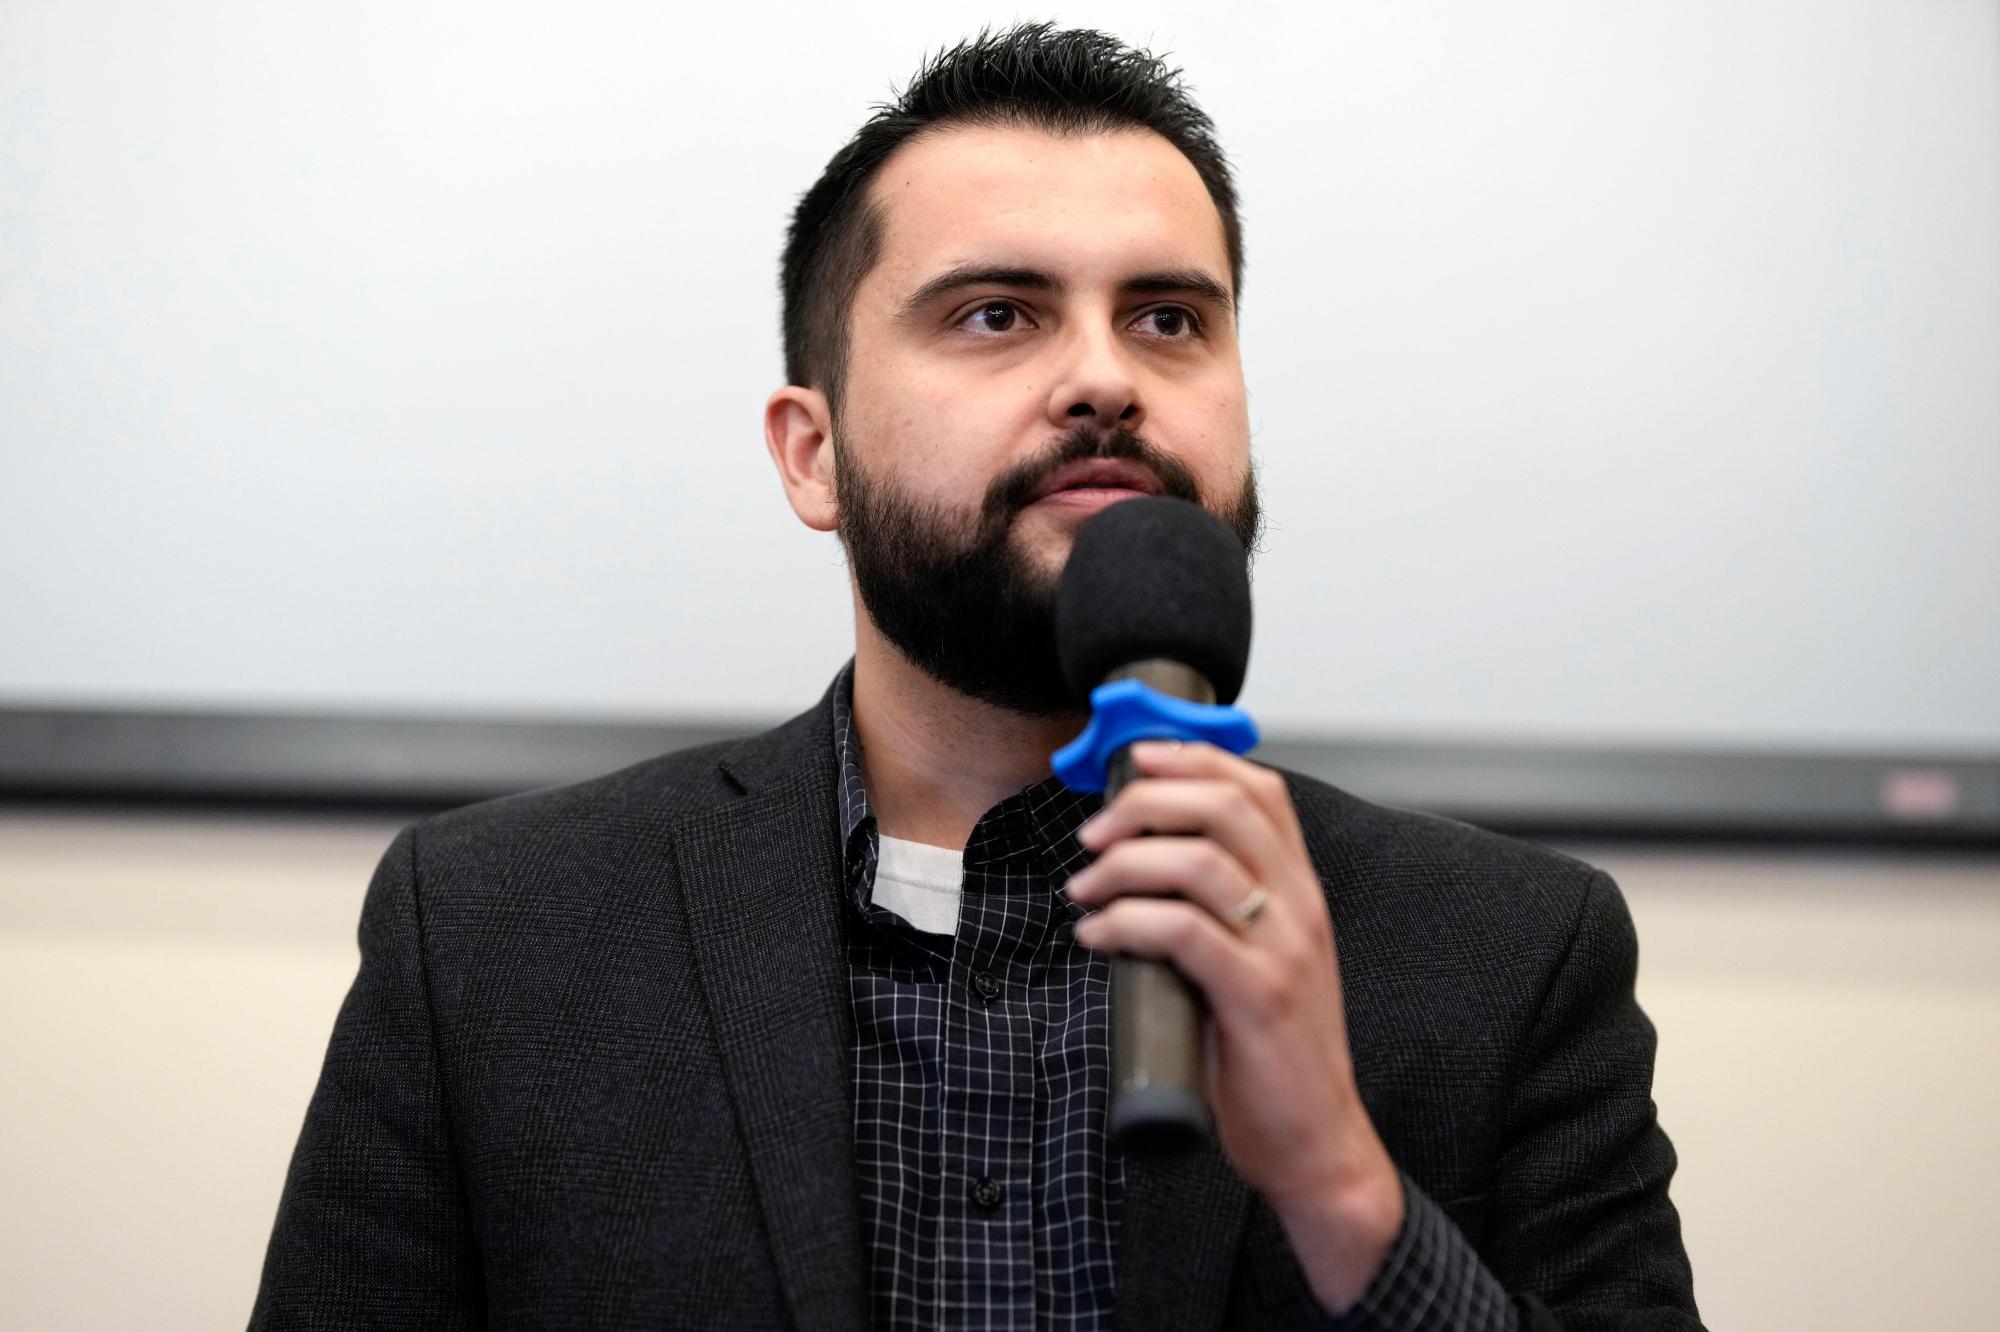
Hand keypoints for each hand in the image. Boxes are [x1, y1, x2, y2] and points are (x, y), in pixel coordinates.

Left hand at [1065, 740, 1403, 1311]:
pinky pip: (1180, 931)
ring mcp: (1283, 950)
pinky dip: (1124, 922)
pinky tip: (1097, 936)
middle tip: (1094, 834)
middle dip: (1144, 803)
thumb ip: (1218, 908)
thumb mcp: (1258, 959)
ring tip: (1086, 890)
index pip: (1259, 789)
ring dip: (1122, 865)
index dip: (1192, 758)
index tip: (1134, 758)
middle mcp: (1300, 906)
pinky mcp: (1257, 996)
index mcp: (1301, 889)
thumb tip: (1136, 860)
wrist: (1316, 1140)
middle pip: (1223, 806)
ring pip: (1196, 861)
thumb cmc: (1273, 1051)